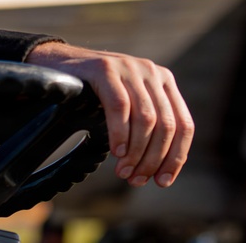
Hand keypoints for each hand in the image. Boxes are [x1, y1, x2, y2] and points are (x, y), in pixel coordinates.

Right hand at [26, 42, 193, 187]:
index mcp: (165, 81)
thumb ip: (149, 127)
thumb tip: (162, 172)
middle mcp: (152, 72)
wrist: (61, 63)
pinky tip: (116, 152)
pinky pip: (120, 107)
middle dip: (153, 159)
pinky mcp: (105, 69)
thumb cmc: (98, 91)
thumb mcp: (131, 103)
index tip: (162, 181)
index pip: (184, 125)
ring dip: (136, 152)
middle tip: (136, 180)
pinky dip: (120, 134)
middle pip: (166, 125)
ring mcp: (129, 68)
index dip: (176, 157)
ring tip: (123, 172)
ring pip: (146, 119)